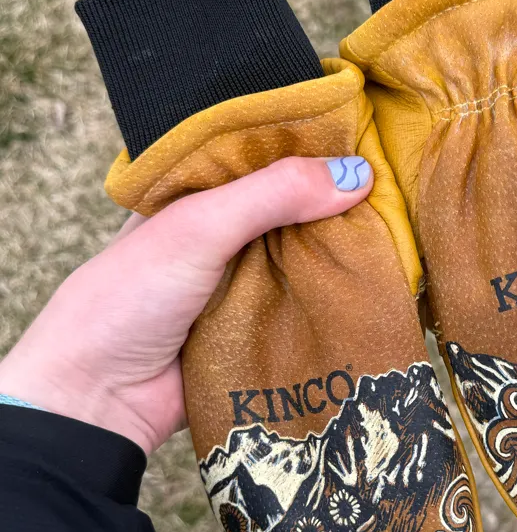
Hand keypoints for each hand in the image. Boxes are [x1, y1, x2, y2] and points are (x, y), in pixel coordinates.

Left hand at [0, 156, 372, 455]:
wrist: (98, 401)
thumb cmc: (128, 297)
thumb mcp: (199, 226)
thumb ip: (272, 194)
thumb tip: (357, 174)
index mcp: (198, 187)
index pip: (266, 150)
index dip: (313, 141)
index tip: (370, 130)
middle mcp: (225, 226)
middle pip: (296, 201)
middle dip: (340, 196)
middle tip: (400, 180)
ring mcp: (244, 275)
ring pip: (309, 250)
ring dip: (345, 245)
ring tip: (402, 224)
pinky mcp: (261, 320)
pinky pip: (310, 298)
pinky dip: (338, 290)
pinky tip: (378, 276)